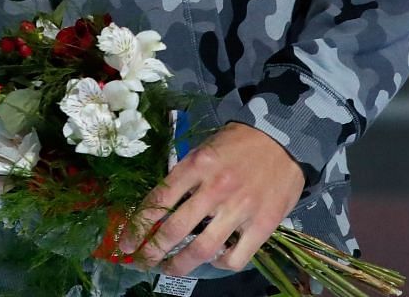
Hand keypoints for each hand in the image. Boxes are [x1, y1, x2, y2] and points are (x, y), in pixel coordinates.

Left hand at [121, 122, 304, 276]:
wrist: (282, 138)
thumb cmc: (238, 143)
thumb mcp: (204, 148)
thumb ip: (185, 176)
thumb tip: (162, 205)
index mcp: (196, 166)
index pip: (158, 201)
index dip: (137, 226)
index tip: (126, 243)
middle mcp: (214, 189)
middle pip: (174, 230)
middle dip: (152, 251)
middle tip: (141, 261)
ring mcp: (239, 209)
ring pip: (202, 249)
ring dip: (180, 264)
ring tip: (169, 269)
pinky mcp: (263, 225)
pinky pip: (236, 256)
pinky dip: (220, 264)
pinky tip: (214, 261)